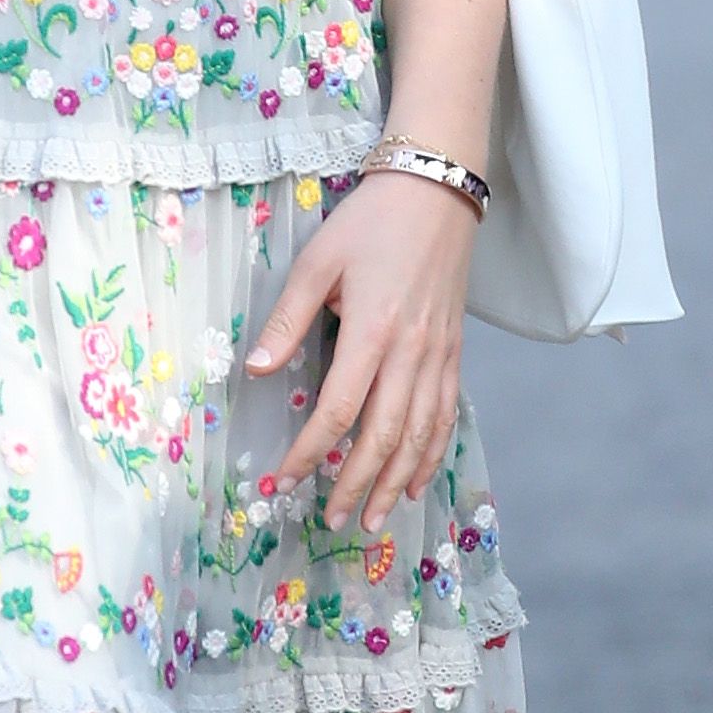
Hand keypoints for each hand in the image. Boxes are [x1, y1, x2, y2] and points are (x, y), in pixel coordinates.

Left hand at [246, 172, 475, 533]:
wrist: (437, 193)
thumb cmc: (370, 223)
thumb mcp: (317, 262)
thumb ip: (287, 320)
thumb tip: (256, 371)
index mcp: (372, 330)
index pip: (339, 411)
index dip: (311, 453)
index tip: (285, 482)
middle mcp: (412, 353)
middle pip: (384, 437)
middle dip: (356, 485)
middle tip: (331, 519)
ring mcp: (440, 357)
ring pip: (421, 436)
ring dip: (396, 483)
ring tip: (374, 519)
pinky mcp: (456, 354)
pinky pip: (447, 417)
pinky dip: (432, 455)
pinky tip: (416, 481)